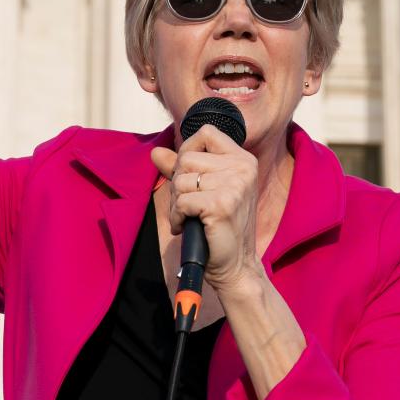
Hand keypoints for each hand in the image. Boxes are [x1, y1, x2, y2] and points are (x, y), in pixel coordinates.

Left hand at [150, 125, 263, 291]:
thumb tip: (156, 152)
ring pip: (181, 180)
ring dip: (176, 203)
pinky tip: (188, 227)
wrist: (236, 266)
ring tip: (190, 218)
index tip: (191, 176)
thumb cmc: (220, 228)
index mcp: (243, 160)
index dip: (188, 150)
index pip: (206, 133)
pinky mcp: (221, 204)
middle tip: (189, 205)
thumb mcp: (205, 191)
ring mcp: (235, 185)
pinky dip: (177, 217)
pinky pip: (181, 201)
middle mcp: (243, 168)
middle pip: (188, 157)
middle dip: (178, 183)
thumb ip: (182, 168)